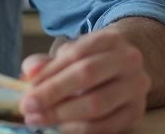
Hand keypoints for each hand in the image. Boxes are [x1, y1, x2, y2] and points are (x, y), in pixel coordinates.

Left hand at [19, 28, 150, 133]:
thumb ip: (46, 62)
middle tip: (29, 107)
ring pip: (97, 104)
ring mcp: (136, 87)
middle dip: (53, 93)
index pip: (75, 54)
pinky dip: (80, 129)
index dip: (49, 73)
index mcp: (110, 39)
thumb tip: (30, 71)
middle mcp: (128, 60)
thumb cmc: (90, 61)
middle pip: (87, 76)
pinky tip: (61, 128)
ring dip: (62, 114)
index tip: (27, 89)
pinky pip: (106, 125)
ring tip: (39, 118)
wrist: (123, 70)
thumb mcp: (69, 54)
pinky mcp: (137, 112)